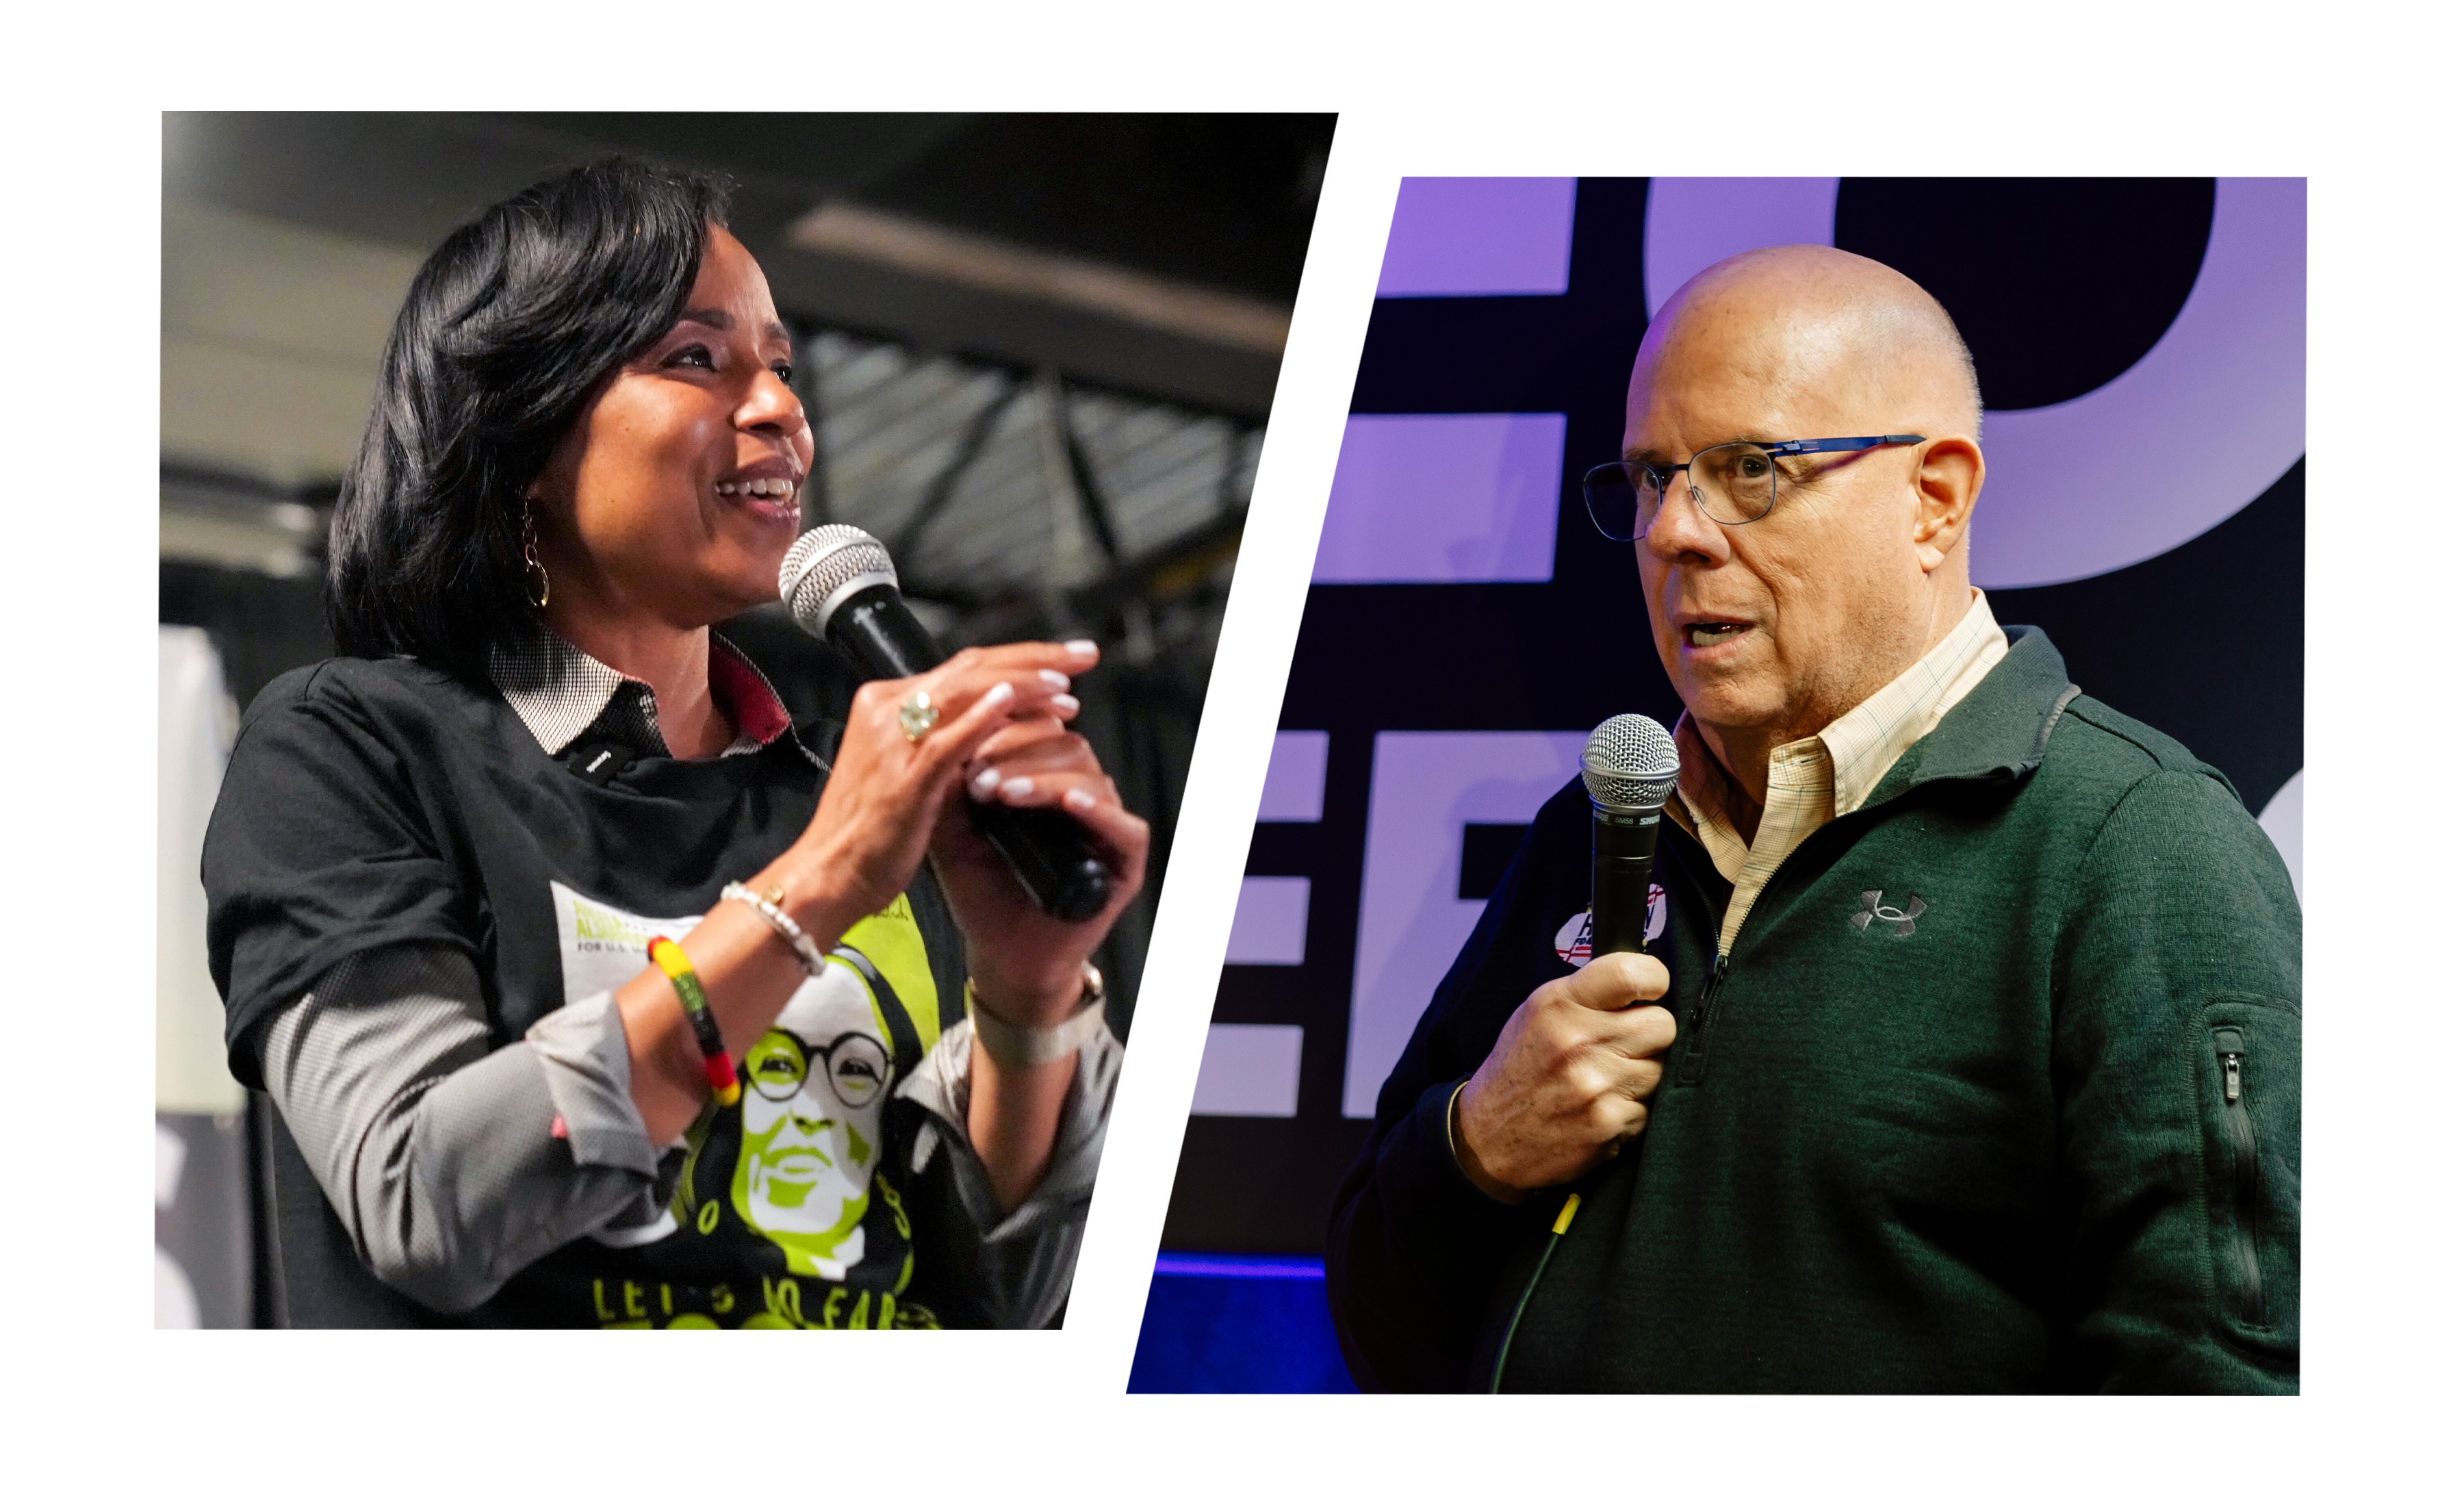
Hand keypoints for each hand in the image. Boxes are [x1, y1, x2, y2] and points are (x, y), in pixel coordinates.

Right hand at [776, 643, 1085, 940]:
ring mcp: (892, 741)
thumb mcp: (907, 771)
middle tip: (1082, 656)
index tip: (1063, 663)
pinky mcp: (903, 778)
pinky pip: (947, 740)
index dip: (1019, 661)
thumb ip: (945, 740)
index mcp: (884, 703)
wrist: (826, 875)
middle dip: (1034, 658)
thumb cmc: (868, 832)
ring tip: (1065, 687)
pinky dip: (981, 719)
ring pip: (964, 692)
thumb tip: (1002, 717)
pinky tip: (1013, 706)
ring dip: (1021, 685)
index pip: (963, 667)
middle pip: (970, 667)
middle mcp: (885, 710)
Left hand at [933, 643, 1148, 1026]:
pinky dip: (1097, 809)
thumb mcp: (953, 832)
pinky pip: (1124, 825)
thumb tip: (946, 734)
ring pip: (1089, 775)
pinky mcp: (1124, 861)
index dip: (1006, 720)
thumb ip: (950, 787)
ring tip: (1000, 792)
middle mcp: (1079, 791)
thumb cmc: (982, 892)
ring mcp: (1104, 824)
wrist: (1003, 954)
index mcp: (1042, 776)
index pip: (1036, 726)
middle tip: (977, 769)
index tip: (965, 732)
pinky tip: (1068, 802)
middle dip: (1019, 748)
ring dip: (1043, 777)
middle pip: (1065, 742)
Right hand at [1454, 952, 1675, 1200]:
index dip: (1654, 980)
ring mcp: (1594, 1084)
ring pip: (1660, 1069)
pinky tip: (1600, 1109)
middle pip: (1662, 1025)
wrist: (1487, 1138)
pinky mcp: (1607, 1123)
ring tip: (1606, 1081)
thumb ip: (1588, 995)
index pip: (1631, 974)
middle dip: (1651, 1035)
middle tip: (1627, 1044)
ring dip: (1641, 1076)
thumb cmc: (1519, 1069)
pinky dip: (1630, 1111)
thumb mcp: (1537, 1014)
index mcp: (1558, 1004)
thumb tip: (1646, 985)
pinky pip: (1649, 1109)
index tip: (1652, 991)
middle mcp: (1577, 1040)